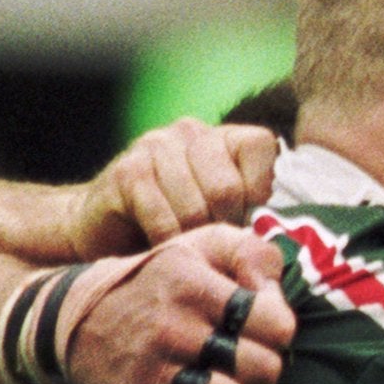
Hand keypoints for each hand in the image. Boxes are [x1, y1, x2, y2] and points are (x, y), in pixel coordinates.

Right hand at [66, 225, 297, 383]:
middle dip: (264, 368)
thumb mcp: (201, 247)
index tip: (263, 328)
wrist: (79, 316)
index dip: (279, 330)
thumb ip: (252, 255)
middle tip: (245, 361)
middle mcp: (171, 330)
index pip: (274, 322)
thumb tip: (276, 296)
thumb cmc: (160, 281)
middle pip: (261, 369)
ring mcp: (150, 372)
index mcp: (193, 287)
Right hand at [70, 120, 283, 254]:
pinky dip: (164, 245)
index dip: (256, 194)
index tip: (239, 220)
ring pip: (194, 207)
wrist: (104, 227)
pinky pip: (162, 219)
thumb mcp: (221, 217)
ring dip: (191, 241)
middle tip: (207, 246)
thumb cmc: (174, 227)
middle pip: (226, 188)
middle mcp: (189, 132)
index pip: (261, 146)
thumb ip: (251, 214)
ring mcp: (155, 146)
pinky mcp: (126, 172)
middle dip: (221, 228)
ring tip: (185, 250)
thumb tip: (279, 242)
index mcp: (221, 137)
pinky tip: (160, 251)